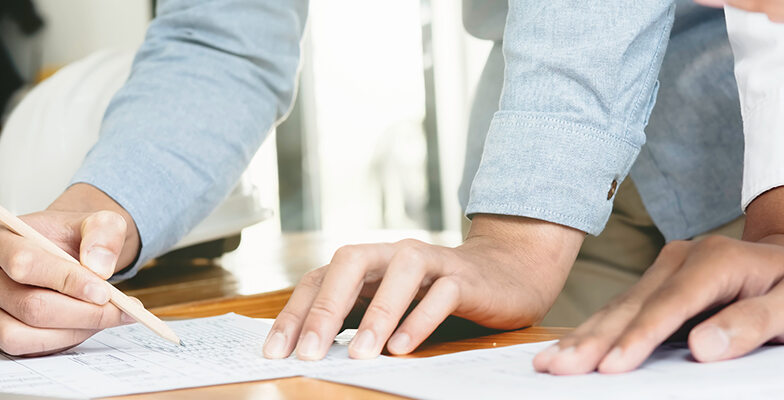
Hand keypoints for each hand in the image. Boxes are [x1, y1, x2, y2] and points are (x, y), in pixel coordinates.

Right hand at [0, 184, 141, 355]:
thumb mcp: (97, 222)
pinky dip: (62, 342)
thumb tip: (99, 267)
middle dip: (82, 312)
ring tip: (104, 316)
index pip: (24, 264)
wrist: (64, 252)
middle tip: (118, 310)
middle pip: (29, 305)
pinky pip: (25, 348)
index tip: (103, 292)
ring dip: (73, 331)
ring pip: (24, 334)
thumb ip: (104, 233)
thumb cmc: (72, 238)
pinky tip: (85, 325)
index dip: (67, 281)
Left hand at [262, 215, 583, 360]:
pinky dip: (421, 318)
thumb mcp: (389, 306)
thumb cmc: (437, 295)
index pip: (321, 278)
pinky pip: (442, 293)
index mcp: (369, 262)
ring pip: (399, 273)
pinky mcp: (467, 279)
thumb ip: (354, 320)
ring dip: (376, 315)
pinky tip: (404, 347)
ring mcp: (433, 262)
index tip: (277, 351)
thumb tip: (309, 352)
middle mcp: (395, 253)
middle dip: (326, 307)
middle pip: (351, 262)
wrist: (507, 275)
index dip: (295, 313)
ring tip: (359, 354)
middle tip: (308, 352)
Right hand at [534, 184, 783, 373]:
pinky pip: (623, 308)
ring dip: (585, 336)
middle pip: (633, 304)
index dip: (639, 337)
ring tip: (549, 362)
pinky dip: (596, 330)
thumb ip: (755, 324)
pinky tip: (572, 348)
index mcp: (717, 262)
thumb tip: (704, 346)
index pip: (671, 305)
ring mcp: (667, 266)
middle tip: (557, 368)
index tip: (612, 367)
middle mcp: (684, 258)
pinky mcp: (658, 281)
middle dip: (594, 339)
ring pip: (620, 306)